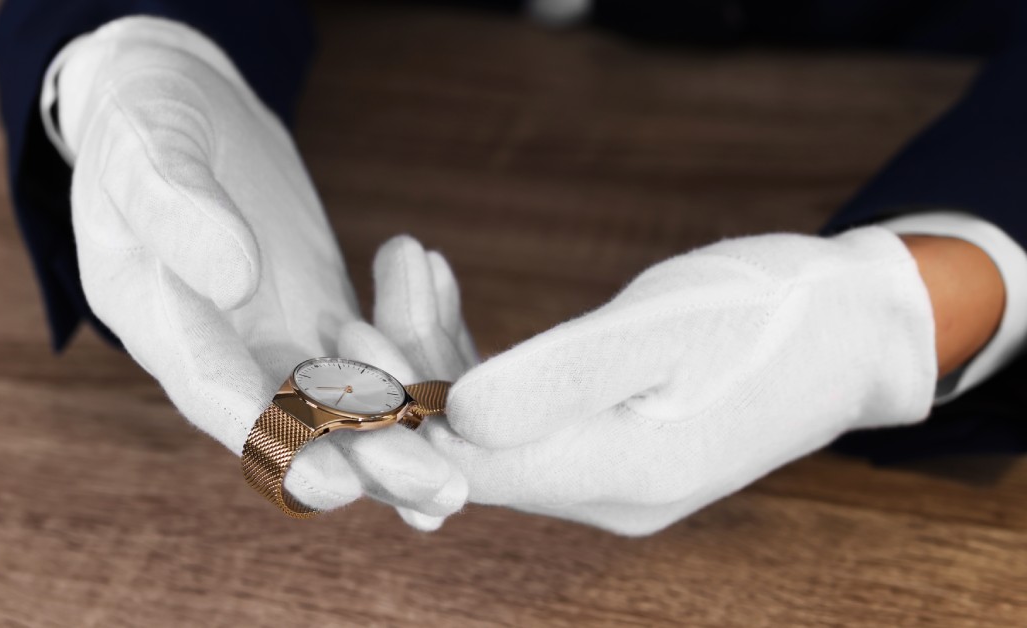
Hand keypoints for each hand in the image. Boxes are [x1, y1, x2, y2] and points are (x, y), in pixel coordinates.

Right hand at [53, 17, 463, 525]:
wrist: (176, 102)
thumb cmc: (141, 117)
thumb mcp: (145, 148)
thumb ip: (176, 209)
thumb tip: (231, 278)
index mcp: (164, 324)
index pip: (219, 401)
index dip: (277, 446)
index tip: (335, 483)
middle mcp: (224, 352)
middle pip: (298, 430)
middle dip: (370, 463)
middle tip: (443, 491)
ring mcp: (279, 338)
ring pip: (349, 407)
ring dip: (407, 427)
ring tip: (465, 452)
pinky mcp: (324, 315)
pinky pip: (377, 356)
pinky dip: (418, 357)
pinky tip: (448, 343)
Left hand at [423, 227, 939, 534]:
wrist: (851, 327)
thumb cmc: (770, 313)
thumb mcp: (667, 328)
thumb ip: (561, 378)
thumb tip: (457, 417)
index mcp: (614, 476)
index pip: (460, 468)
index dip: (392, 408)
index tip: (350, 330)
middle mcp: (599, 492)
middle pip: (463, 447)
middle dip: (406, 363)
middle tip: (382, 275)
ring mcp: (602, 472)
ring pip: (485, 424)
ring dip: (437, 346)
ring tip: (411, 258)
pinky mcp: (606, 440)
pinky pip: (518, 409)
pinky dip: (478, 353)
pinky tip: (448, 288)